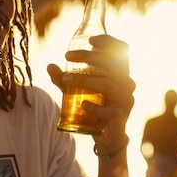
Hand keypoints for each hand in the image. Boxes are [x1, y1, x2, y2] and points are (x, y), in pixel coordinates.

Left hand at [47, 35, 135, 151]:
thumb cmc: (95, 107)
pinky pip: (109, 110)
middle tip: (68, 56)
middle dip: (89, 57)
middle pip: (113, 63)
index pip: (122, 50)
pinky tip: (83, 105)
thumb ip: (65, 80)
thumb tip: (50, 66)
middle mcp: (126, 83)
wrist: (107, 136)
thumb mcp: (78, 91)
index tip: (90, 40)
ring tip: (66, 80)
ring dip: (87, 80)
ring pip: (109, 84)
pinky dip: (94, 107)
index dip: (109, 42)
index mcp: (119, 72)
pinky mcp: (121, 116)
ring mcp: (126, 99)